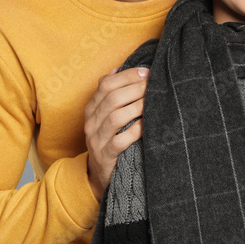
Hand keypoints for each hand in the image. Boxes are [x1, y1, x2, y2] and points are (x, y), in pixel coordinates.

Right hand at [83, 66, 148, 200]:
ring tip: (152, 101)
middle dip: (135, 89)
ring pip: (115, 118)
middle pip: (111, 99)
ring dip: (136, 107)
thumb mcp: (104, 116)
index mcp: (91, 109)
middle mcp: (91, 123)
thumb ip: (108, 93)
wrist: (100, 175)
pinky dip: (135, 130)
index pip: (105, 85)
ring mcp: (96, 140)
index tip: (146, 72)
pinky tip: (147, 124)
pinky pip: (120, 141)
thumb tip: (116, 69)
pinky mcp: (105, 157)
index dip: (127, 76)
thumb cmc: (108, 138)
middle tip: (153, 84)